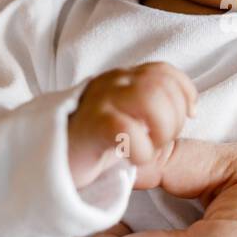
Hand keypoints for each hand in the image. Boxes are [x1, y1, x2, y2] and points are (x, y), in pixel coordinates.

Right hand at [67, 61, 196, 187]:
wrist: (47, 165)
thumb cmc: (92, 145)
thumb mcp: (125, 116)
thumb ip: (152, 107)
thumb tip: (189, 110)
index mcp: (123, 79)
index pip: (164, 71)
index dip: (184, 93)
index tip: (188, 117)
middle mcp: (112, 83)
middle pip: (162, 85)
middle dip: (175, 118)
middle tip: (161, 141)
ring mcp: (100, 102)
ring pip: (151, 98)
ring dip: (161, 130)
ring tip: (149, 148)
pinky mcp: (91, 126)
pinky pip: (128, 129)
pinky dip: (142, 149)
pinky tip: (133, 159)